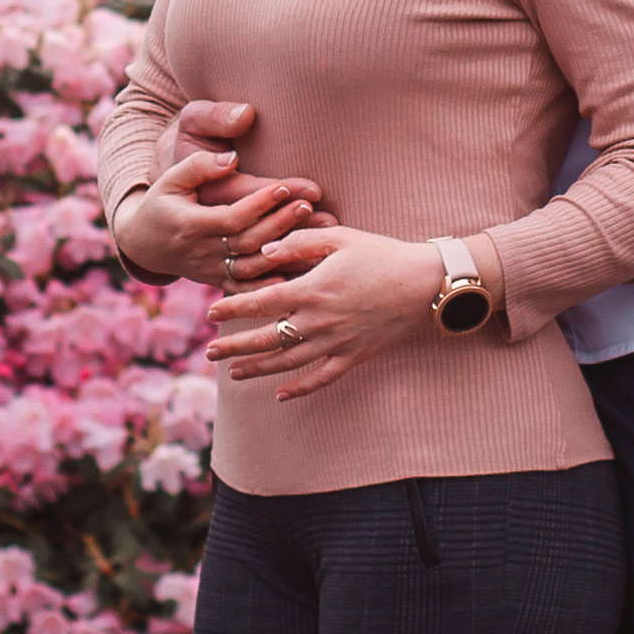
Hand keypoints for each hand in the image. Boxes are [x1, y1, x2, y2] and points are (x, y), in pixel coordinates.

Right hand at [113, 98, 320, 288]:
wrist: (144, 245)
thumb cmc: (161, 204)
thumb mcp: (170, 180)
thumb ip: (199, 166)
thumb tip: (232, 158)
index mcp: (191, 225)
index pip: (231, 218)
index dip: (259, 204)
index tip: (284, 188)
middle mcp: (203, 252)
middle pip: (248, 242)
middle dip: (280, 224)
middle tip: (308, 205)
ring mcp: (212, 270)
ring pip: (254, 267)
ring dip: (285, 252)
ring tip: (312, 234)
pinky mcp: (220, 281)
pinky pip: (249, 287)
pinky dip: (272, 285)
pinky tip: (298, 274)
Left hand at [208, 225, 442, 397]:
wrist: (424, 283)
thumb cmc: (381, 254)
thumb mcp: (339, 238)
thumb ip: (298, 243)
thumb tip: (262, 252)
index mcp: (312, 290)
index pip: (261, 302)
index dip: (233, 307)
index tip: (211, 311)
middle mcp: (319, 321)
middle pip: (267, 339)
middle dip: (234, 346)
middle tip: (209, 351)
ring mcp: (336, 342)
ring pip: (288, 363)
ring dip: (258, 369)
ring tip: (233, 373)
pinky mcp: (354, 355)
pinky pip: (322, 378)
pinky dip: (300, 389)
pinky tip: (281, 395)